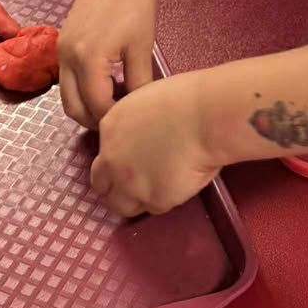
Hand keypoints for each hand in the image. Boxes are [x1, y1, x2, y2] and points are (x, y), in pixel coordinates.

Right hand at [58, 0, 158, 127]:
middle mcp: (67, 55)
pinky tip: (110, 80)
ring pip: (67, 92)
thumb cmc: (136, 1)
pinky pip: (68, 75)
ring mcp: (61, 46)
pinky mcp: (64, 38)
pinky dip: (83, 86)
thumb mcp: (142, 46)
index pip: (96, 107)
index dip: (115, 119)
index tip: (134, 122)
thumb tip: (140, 110)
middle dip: (95, 119)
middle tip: (122, 120)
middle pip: (72, 107)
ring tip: (118, 100)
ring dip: (88, 103)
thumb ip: (139, 83)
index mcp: (87, 59)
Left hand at [89, 74, 220, 217]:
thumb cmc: (186, 98)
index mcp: (110, 128)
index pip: (101, 159)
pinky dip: (165, 200)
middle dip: (117, 188)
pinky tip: (179, 185)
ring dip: (138, 200)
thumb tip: (138, 139)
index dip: (115, 164)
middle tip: (139, 183)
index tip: (130, 164)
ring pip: (124, 206)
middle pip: (103, 187)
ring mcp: (130, 183)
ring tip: (159, 189)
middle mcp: (112, 159)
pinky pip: (155, 208)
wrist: (206, 117)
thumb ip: (132, 125)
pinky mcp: (155, 200)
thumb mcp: (145, 102)